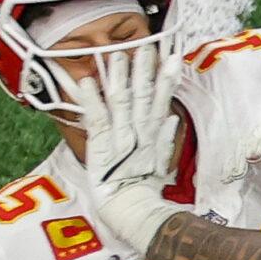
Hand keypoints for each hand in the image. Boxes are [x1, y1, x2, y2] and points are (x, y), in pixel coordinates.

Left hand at [70, 42, 184, 252]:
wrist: (136, 214)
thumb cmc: (146, 195)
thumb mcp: (161, 166)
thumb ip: (167, 140)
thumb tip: (174, 118)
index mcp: (152, 136)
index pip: (159, 102)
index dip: (164, 79)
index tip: (170, 57)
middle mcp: (138, 133)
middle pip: (142, 95)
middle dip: (144, 69)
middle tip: (145, 45)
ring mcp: (120, 138)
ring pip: (121, 101)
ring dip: (118, 77)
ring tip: (116, 53)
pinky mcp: (102, 146)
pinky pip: (96, 118)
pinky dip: (90, 100)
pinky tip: (86, 81)